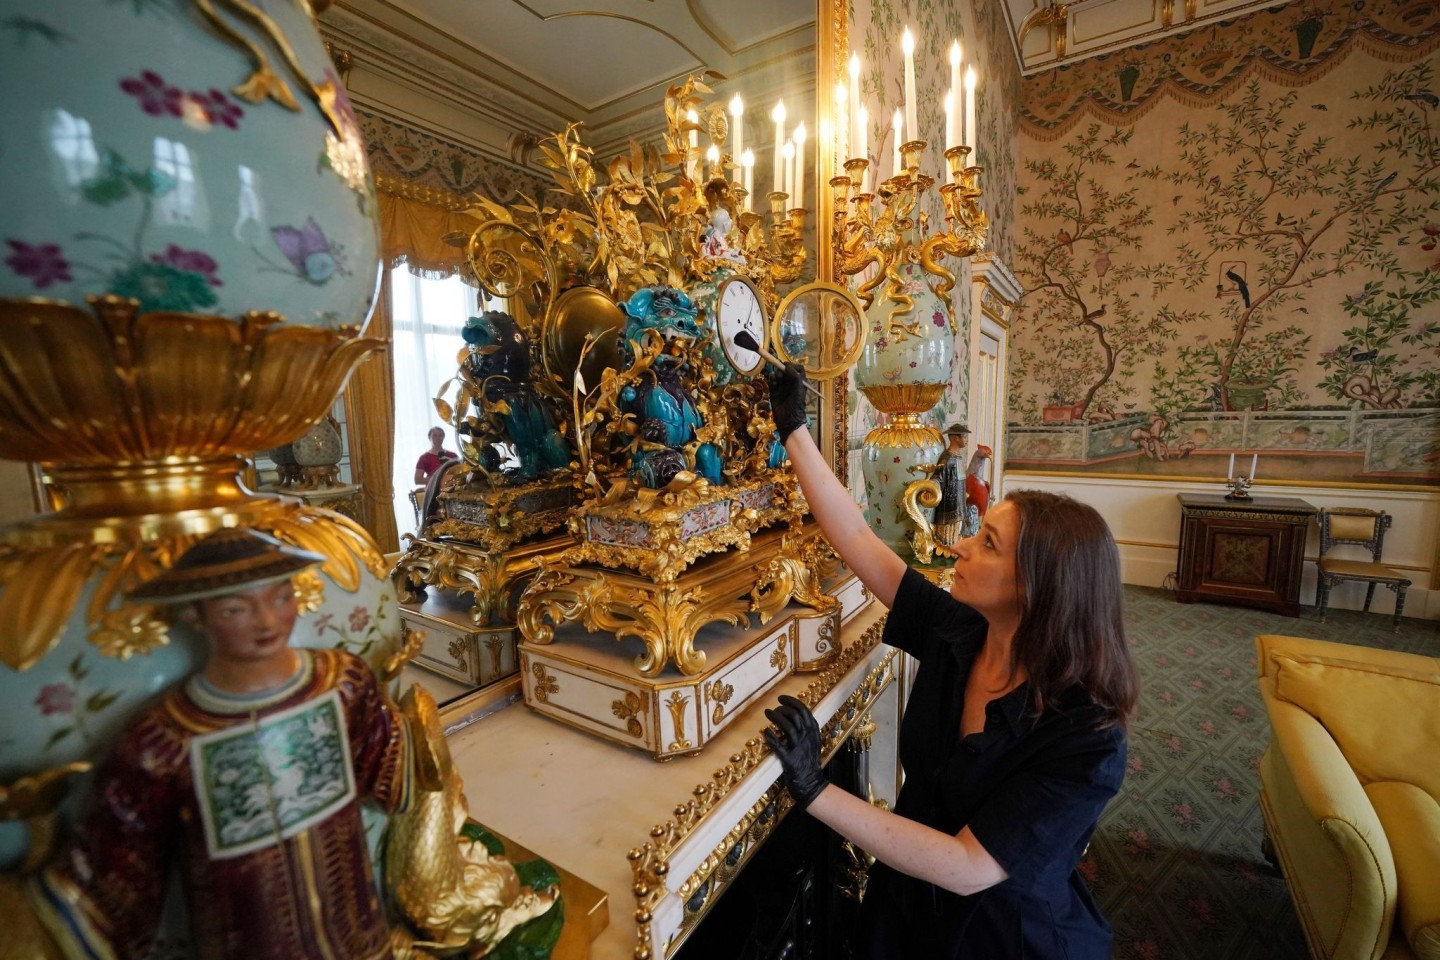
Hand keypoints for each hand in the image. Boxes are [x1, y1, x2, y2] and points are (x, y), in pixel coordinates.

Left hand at [763, 694, 826, 809]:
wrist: (811, 784)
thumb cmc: (809, 762)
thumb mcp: (813, 742)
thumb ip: (806, 728)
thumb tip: (794, 712)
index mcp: (813, 732)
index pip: (804, 710)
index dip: (791, 702)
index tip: (781, 698)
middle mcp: (807, 738)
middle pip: (796, 716)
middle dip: (782, 709)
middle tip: (772, 709)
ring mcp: (799, 749)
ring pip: (788, 728)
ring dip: (776, 718)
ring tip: (767, 713)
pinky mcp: (790, 760)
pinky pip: (779, 747)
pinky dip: (772, 738)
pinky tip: (766, 732)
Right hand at [765, 362, 809, 442]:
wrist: (788, 419)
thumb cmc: (797, 404)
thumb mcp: (799, 389)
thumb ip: (795, 376)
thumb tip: (787, 366)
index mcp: (800, 382)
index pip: (797, 369)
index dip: (792, 366)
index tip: (786, 366)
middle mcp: (791, 384)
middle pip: (786, 371)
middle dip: (782, 369)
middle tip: (779, 371)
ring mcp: (782, 388)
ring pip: (778, 376)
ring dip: (776, 374)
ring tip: (775, 377)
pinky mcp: (774, 392)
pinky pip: (772, 382)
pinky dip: (771, 380)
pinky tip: (771, 380)